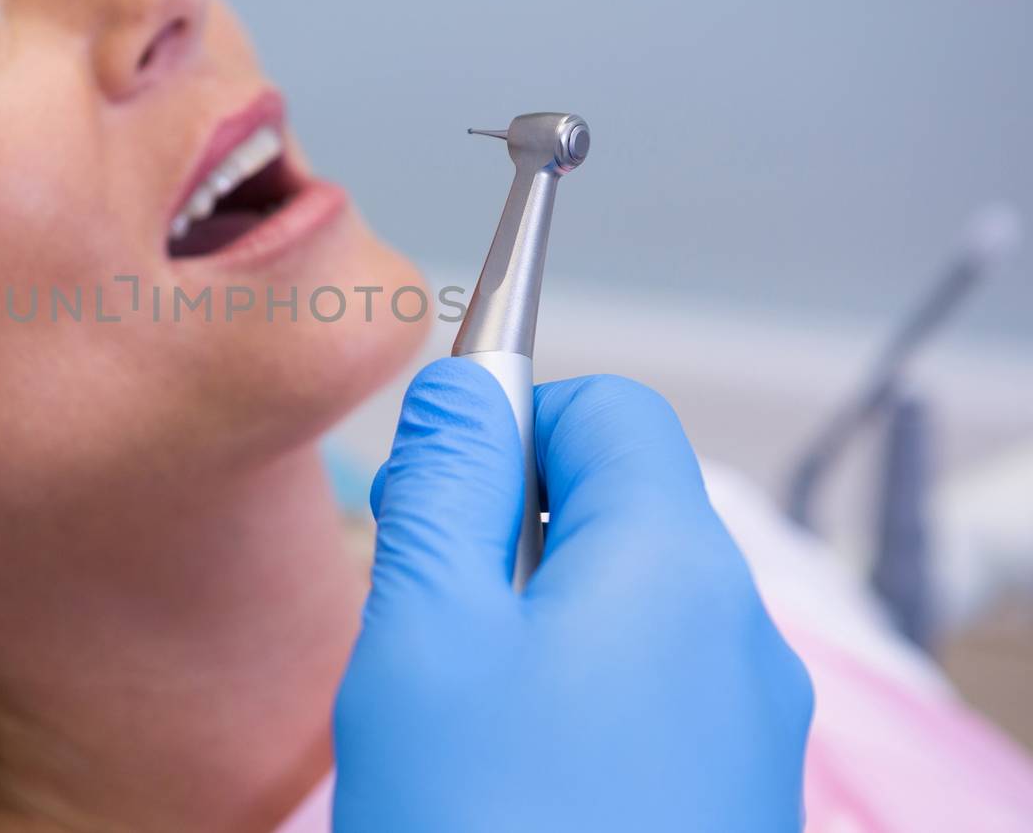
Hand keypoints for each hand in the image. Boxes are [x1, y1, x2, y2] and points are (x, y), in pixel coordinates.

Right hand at [333, 359, 812, 831]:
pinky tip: (517, 777)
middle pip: (620, 505)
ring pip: (626, 602)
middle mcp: (738, 634)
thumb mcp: (426, 632)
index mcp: (673, 565)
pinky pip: (650, 691)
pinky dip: (575, 696)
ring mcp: (748, 724)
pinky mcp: (735, 794)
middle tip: (432, 624)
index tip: (438, 492)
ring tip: (464, 716)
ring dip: (535, 619)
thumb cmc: (486, 829)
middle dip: (513, 532)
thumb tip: (466, 386)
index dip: (511, 421)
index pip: (608, 410)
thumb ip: (446, 481)